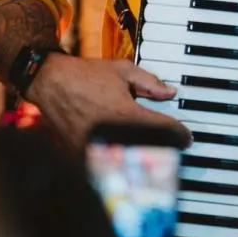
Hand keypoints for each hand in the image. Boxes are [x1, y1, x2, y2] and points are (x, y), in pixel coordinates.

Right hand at [26, 53, 190, 149]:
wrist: (52, 82)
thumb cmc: (86, 75)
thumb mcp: (123, 71)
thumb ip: (149, 82)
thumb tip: (170, 92)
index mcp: (125, 112)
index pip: (161, 129)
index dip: (179, 133)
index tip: (186, 136)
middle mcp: (112, 133)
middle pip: (148, 150)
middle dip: (165, 149)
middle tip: (176, 147)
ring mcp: (95, 147)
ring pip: (126, 162)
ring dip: (143, 160)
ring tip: (155, 156)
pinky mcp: (81, 156)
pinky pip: (104, 165)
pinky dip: (117, 164)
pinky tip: (125, 159)